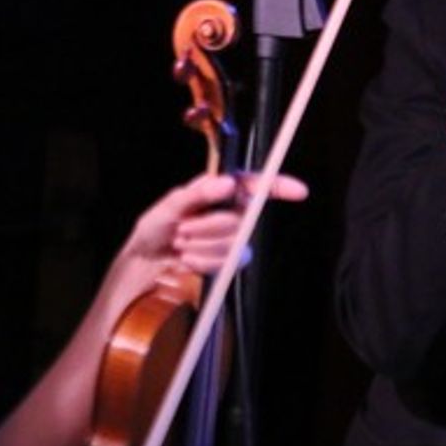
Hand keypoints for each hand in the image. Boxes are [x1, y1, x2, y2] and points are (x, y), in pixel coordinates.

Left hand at [126, 172, 308, 274]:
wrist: (146, 261)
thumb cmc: (156, 227)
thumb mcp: (170, 206)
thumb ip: (197, 194)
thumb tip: (226, 183)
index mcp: (220, 191)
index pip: (255, 185)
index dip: (279, 186)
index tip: (299, 191)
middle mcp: (230, 212)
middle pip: (241, 220)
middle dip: (207, 227)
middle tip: (182, 229)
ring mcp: (231, 238)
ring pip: (234, 243)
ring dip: (202, 245)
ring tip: (181, 243)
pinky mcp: (228, 260)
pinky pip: (227, 262)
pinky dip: (204, 261)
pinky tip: (188, 258)